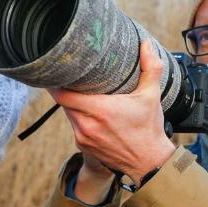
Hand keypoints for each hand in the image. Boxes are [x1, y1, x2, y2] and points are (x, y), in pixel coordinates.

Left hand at [50, 40, 176, 184]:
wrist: (148, 163)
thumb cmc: (149, 129)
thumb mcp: (151, 95)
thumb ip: (150, 67)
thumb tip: (146, 44)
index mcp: (100, 110)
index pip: (62, 94)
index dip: (56, 82)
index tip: (59, 70)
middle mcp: (87, 125)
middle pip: (63, 102)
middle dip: (66, 89)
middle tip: (71, 76)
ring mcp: (83, 137)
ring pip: (68, 114)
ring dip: (72, 104)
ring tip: (81, 92)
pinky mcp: (83, 146)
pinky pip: (74, 126)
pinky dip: (79, 118)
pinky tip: (90, 113)